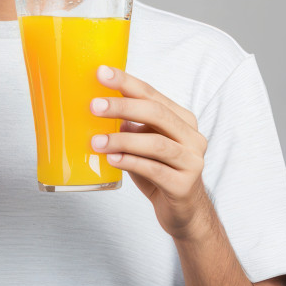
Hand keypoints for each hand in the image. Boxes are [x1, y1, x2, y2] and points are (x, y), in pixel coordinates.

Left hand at [91, 65, 211, 240]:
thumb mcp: (144, 144)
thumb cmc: (159, 172)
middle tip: (93, 106)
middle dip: (123, 106)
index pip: (152, 94)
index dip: (126, 82)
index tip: (101, 72)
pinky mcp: (185, 185)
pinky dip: (130, 162)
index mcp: (182, 120)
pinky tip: (111, 160)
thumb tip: (97, 106)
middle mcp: (192, 137)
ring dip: (122, 140)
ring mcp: (192, 161)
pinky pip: (155, 170)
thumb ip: (130, 126)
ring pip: (155, 143)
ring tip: (95, 141)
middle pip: (156, 114)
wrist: (184, 212)